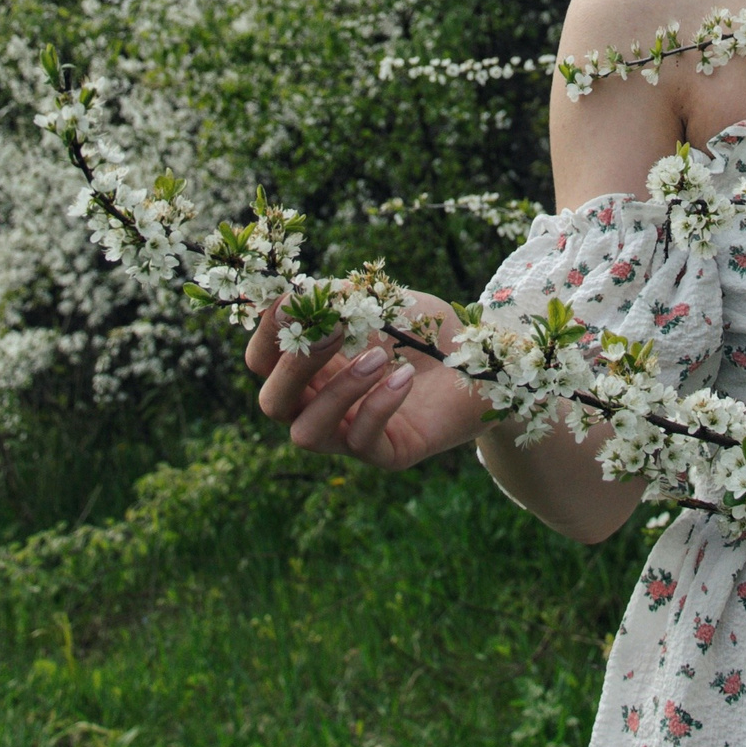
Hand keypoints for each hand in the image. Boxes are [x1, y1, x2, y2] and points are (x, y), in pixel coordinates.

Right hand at [245, 291, 489, 471]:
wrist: (483, 360)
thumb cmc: (425, 329)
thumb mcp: (382, 302)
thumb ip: (341, 297)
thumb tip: (302, 292)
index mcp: (312, 365)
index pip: (262, 360)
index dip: (268, 333)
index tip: (292, 302)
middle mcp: (321, 403)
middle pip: (272, 402)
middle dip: (295, 365)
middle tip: (334, 331)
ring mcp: (349, 433)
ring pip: (306, 432)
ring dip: (336, 391)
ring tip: (377, 357)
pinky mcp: (385, 453)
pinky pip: (362, 441)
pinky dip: (378, 405)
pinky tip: (404, 376)